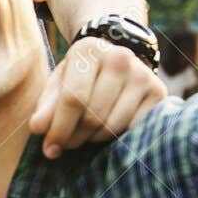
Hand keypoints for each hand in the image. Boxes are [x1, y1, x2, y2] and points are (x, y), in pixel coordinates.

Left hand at [29, 37, 166, 157]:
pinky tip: (106, 129)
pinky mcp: (159, 92)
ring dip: (93, 140)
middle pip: (93, 116)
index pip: (73, 99)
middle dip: (74, 137)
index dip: (59, 129)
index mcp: (89, 50)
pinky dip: (116, 138)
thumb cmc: (81, 76)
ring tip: (84, 135)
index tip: (49, 148)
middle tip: (66, 144)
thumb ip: (46, 106)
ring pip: (112, 127)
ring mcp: (143, 75)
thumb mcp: (59, 84)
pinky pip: (133, 130)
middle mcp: (120, 58)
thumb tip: (38, 128)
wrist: (117, 60)